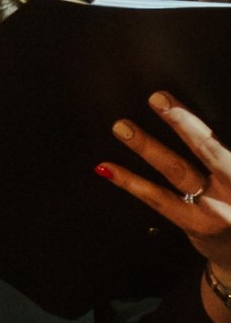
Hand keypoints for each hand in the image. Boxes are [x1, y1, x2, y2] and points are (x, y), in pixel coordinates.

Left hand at [99, 90, 230, 322]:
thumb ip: (216, 156)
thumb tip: (186, 124)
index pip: (213, 142)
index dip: (190, 120)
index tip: (165, 97)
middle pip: (206, 151)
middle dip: (181, 123)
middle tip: (155, 98)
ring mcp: (215, 209)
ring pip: (178, 172)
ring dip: (148, 147)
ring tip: (122, 127)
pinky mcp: (194, 225)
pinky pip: (158, 200)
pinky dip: (130, 182)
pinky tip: (106, 168)